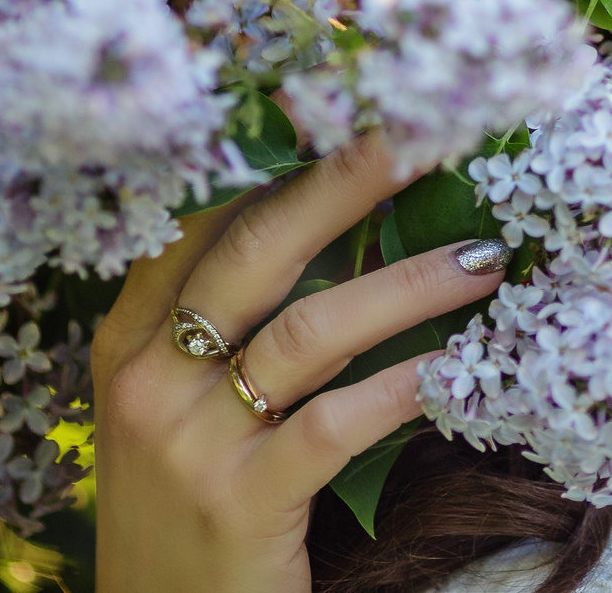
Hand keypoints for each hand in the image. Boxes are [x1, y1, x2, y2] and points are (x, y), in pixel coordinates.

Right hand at [90, 141, 509, 592]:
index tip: (352, 103)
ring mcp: (191, 442)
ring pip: (310, 329)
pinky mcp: (244, 502)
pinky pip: (340, 422)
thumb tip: (339, 226)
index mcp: (127, 340)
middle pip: (255, 248)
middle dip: (344, 180)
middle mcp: (149, 379)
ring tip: (483, 258)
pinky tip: (462, 366)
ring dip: (408, 283)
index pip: (201, 221)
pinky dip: (408, 384)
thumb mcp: (176, 408)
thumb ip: (226, 325)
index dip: (279, 156)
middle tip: (425, 130)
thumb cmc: (187, 507)